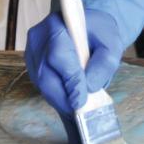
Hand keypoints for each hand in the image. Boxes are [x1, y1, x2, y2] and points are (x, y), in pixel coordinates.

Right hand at [25, 9, 123, 143]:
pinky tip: (70, 113)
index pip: (59, 55)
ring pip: (42, 84)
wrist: (87, 27)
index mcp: (57, 24)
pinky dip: (58, 100)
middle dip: (63, 98)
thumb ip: (104, 63)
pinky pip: (43, 87)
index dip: (69, 80)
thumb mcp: (111, 43)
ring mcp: (32, 53)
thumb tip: (89, 87)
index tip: (81, 101)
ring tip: (77, 118)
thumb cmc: (98, 32)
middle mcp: (38, 38)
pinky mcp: (33, 67)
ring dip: (60, 102)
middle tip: (80, 117)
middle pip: (45, 74)